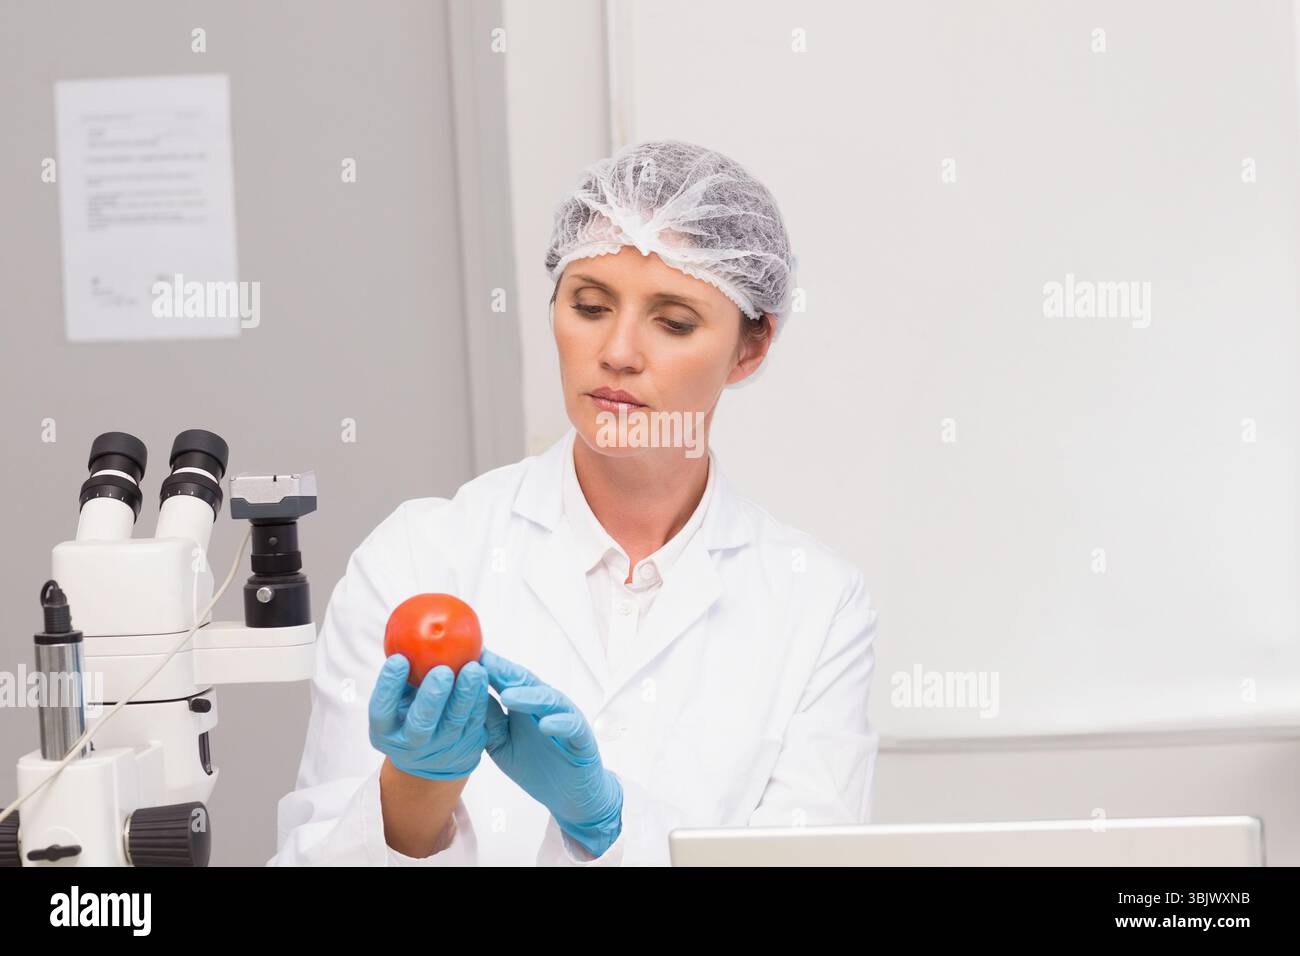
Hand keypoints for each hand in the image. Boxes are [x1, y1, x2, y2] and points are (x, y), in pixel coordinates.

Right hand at [369, 654, 488, 780]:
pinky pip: (475, 723)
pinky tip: (483, 678)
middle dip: (432, 696)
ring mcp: (440, 749)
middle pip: (421, 723)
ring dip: (465, 694)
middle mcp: (410, 745)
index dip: (388, 685)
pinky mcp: (465, 748)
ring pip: (454, 723)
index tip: (399, 658)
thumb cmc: (411, 712)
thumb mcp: (398, 701)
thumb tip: (407, 633)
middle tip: (443, 670)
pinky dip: (479, 700)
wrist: (432, 758)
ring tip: (473, 668)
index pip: (381, 710)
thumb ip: (403, 677)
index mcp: (385, 732)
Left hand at [480, 649, 622, 856]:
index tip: (463, 654)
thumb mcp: (502, 744)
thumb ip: (489, 722)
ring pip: (549, 700)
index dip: (486, 667)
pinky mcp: (581, 737)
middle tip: (483, 661)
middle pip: (525, 682)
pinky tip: (545, 725)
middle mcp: (545, 706)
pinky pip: (571, 726)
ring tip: (507, 695)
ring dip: (529, 696)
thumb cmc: (535, 765)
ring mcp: (565, 718)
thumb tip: (465, 696)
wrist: (568, 795)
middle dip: (504, 671)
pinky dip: (559, 723)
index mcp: (524, 705)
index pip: (504, 680)